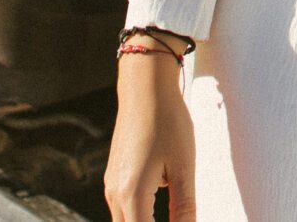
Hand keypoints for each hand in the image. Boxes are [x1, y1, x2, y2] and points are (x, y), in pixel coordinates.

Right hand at [107, 42, 196, 219]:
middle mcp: (115, 193)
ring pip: (124, 221)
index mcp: (132, 194)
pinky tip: (160, 208)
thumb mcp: (184, 167)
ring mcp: (112, 184)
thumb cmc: (166, 121)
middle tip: (180, 219)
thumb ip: (184, 207)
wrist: (145, 87)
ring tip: (173, 215)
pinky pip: (123, 208)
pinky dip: (140, 215)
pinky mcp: (114, 175)